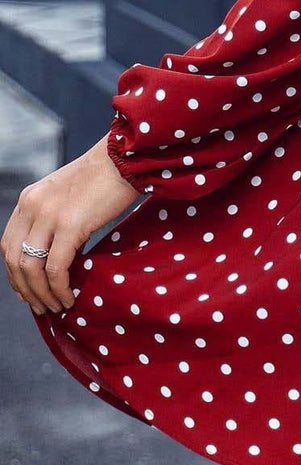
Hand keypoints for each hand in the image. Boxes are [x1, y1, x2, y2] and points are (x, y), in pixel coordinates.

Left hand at [2, 134, 141, 317]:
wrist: (125, 158)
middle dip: (25, 289)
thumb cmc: (104, 176)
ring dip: (41, 294)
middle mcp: (32, 206)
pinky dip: (59, 288)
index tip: (28, 291)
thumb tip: (54, 255)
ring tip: (55, 307)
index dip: (15, 273)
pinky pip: (56, 268)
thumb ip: (52, 219)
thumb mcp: (66, 195)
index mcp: (29, 199)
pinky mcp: (70, 224)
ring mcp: (49, 215)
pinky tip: (69, 297)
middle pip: (15, 260)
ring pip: (32, 269)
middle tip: (40, 306)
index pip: (8, 245)